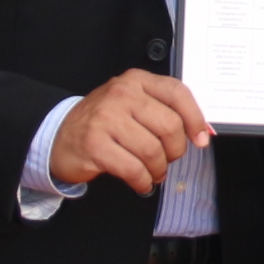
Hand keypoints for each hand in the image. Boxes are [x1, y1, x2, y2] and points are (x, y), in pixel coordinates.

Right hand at [54, 70, 211, 194]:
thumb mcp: (132, 105)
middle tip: (167, 159)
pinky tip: (140, 182)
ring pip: (153, 151)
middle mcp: (121, 94)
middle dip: (175, 151)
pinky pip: (133, 169)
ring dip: (158, 169)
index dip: (195, 118)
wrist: (59, 136)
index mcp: (136, 81)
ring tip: (152, 173)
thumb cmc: (103, 123)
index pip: (177, 93)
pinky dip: (142, 181)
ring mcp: (106, 118)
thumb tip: (204, 133)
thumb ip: (164, 111)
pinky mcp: (95, 144)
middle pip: (170, 126)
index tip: (201, 139)